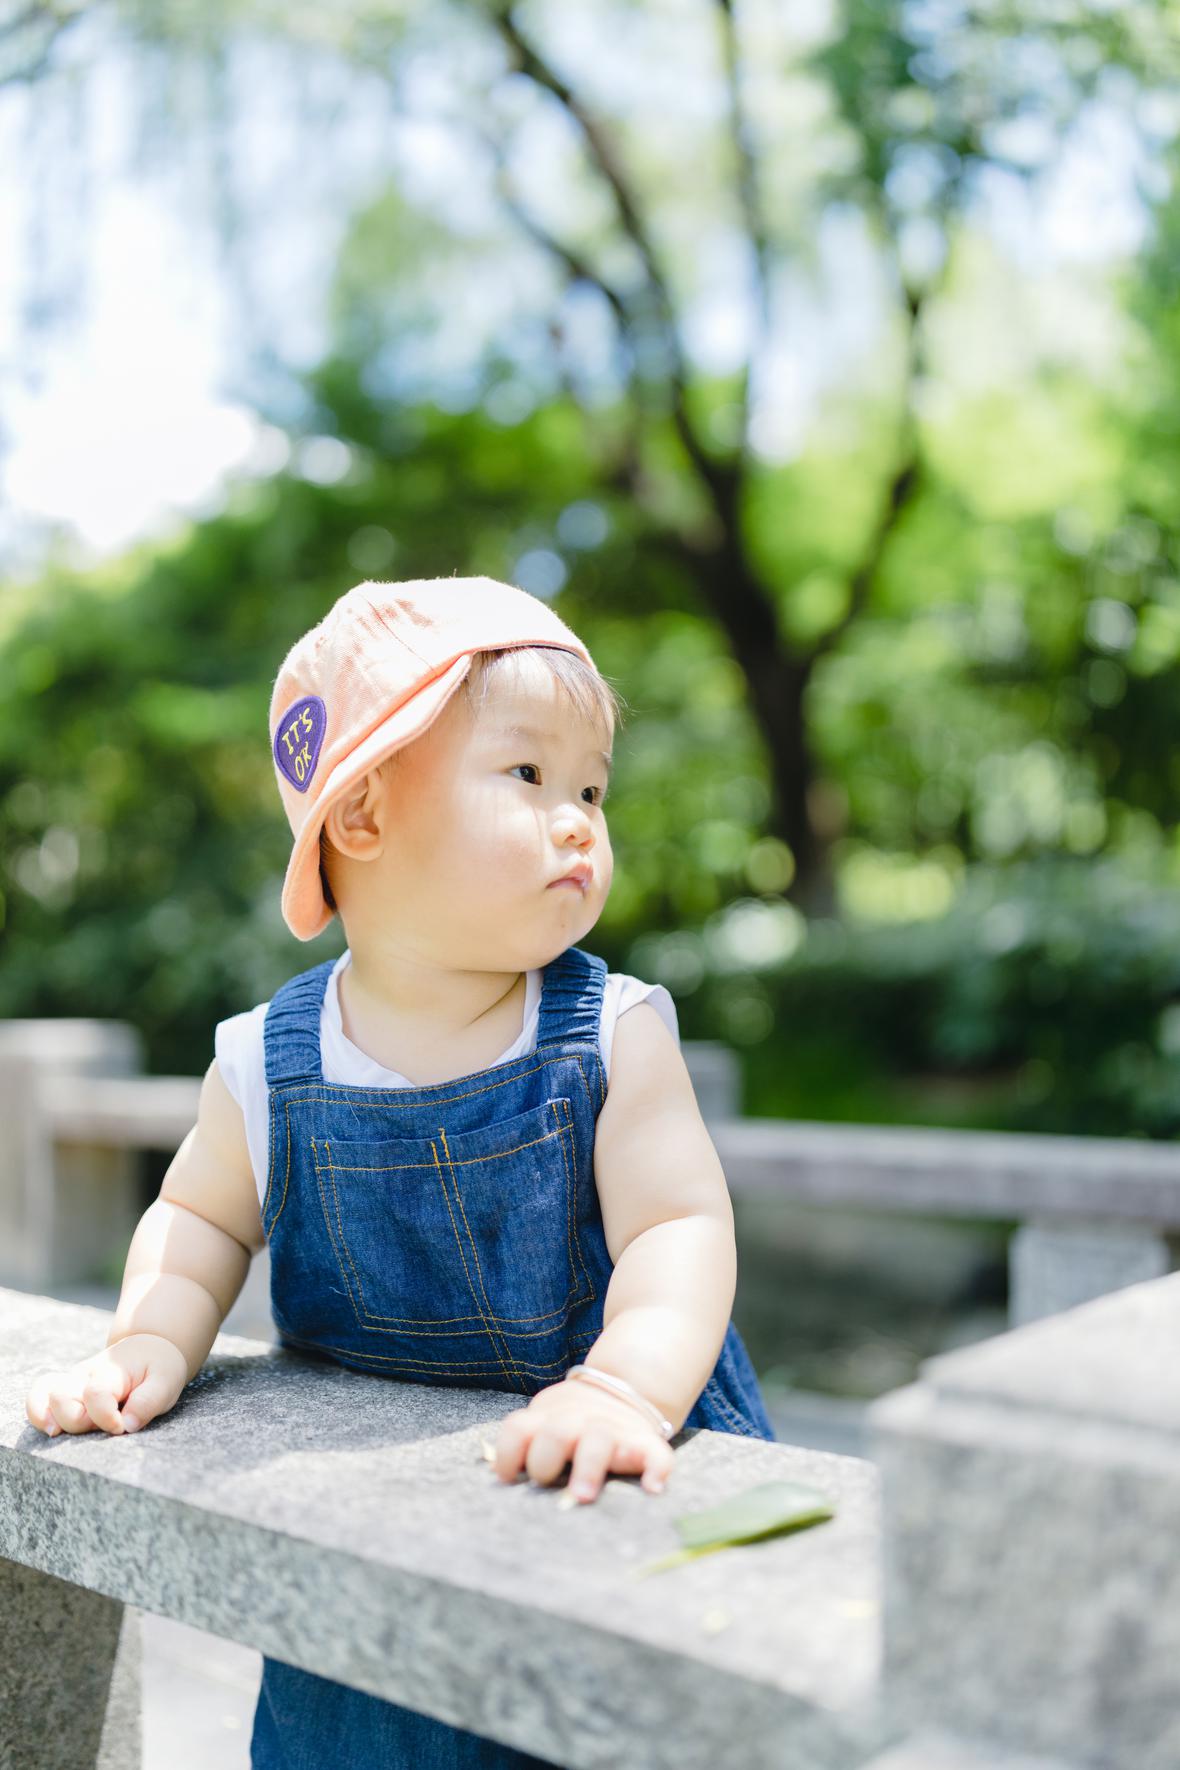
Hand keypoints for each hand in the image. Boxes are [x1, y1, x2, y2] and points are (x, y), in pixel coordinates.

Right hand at [25, 1333, 189, 1437]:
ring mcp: (72, 1381)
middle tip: (102, 1427)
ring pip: (43, 1395)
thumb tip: (127, 1426)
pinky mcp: (66, 1390)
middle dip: (78, 1422)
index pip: (96, 1395)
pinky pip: (39, 1396)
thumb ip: (148, 1402)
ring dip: (48, 1418)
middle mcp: (86, 1374)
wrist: (149, 1349)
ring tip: (58, 1433)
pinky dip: (37, 1413)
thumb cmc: (158, 1368)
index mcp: (111, 1371)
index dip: (106, 1418)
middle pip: (63, 1399)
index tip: (123, 1428)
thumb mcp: (167, 1381)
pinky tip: (50, 1429)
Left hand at [493, 1374, 674, 1503]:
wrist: (622, 1392)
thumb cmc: (571, 1425)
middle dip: (545, 1460)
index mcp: (548, 1419)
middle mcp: (579, 1423)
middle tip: (545, 1483)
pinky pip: (656, 1456)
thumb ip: (526, 1444)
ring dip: (589, 1467)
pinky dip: (655, 1470)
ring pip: (599, 1441)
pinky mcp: (646, 1445)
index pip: (519, 1429)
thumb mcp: (544, 1422)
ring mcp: (613, 1432)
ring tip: (583, 1496)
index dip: (509, 1453)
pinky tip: (652, 1489)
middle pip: (556, 1433)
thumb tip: (502, 1478)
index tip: (507, 1478)